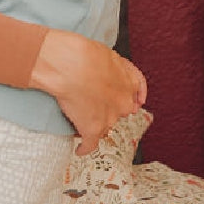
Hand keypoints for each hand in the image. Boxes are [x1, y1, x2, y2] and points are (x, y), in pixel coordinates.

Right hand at [28, 30, 146, 154]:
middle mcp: (122, 103)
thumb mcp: (107, 54)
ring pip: (105, 127)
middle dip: (109, 109)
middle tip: (94, 103)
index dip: (127, 98)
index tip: (130, 102)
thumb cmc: (84, 53)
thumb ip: (114, 69)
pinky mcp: (92, 130)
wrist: (70, 64)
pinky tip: (80, 150)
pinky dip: (84, 148)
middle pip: (118, 111)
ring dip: (96, 124)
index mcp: (128, 83)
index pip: (133, 95)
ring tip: (82, 119)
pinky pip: (90, 145)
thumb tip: (108, 75)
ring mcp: (108, 118)